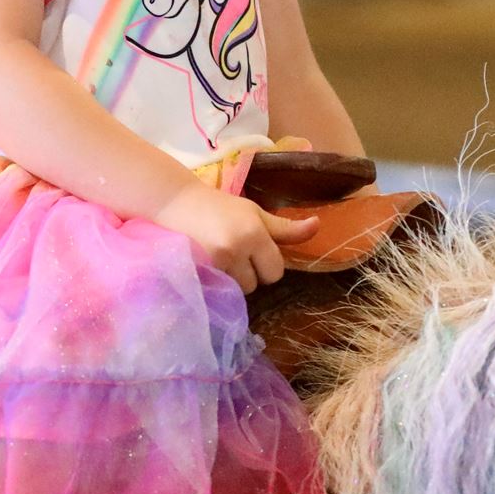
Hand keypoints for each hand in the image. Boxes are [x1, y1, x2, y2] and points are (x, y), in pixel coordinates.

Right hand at [152, 184, 319, 293]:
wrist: (177, 203)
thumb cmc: (220, 207)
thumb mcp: (255, 213)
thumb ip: (285, 229)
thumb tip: (317, 226)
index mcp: (254, 233)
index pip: (275, 271)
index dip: (267, 264)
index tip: (254, 251)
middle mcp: (235, 249)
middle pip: (256, 284)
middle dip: (249, 273)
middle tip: (233, 252)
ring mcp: (214, 263)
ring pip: (236, 290)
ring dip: (231, 279)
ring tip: (219, 258)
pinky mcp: (196, 271)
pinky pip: (217, 290)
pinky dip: (215, 281)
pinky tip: (208, 265)